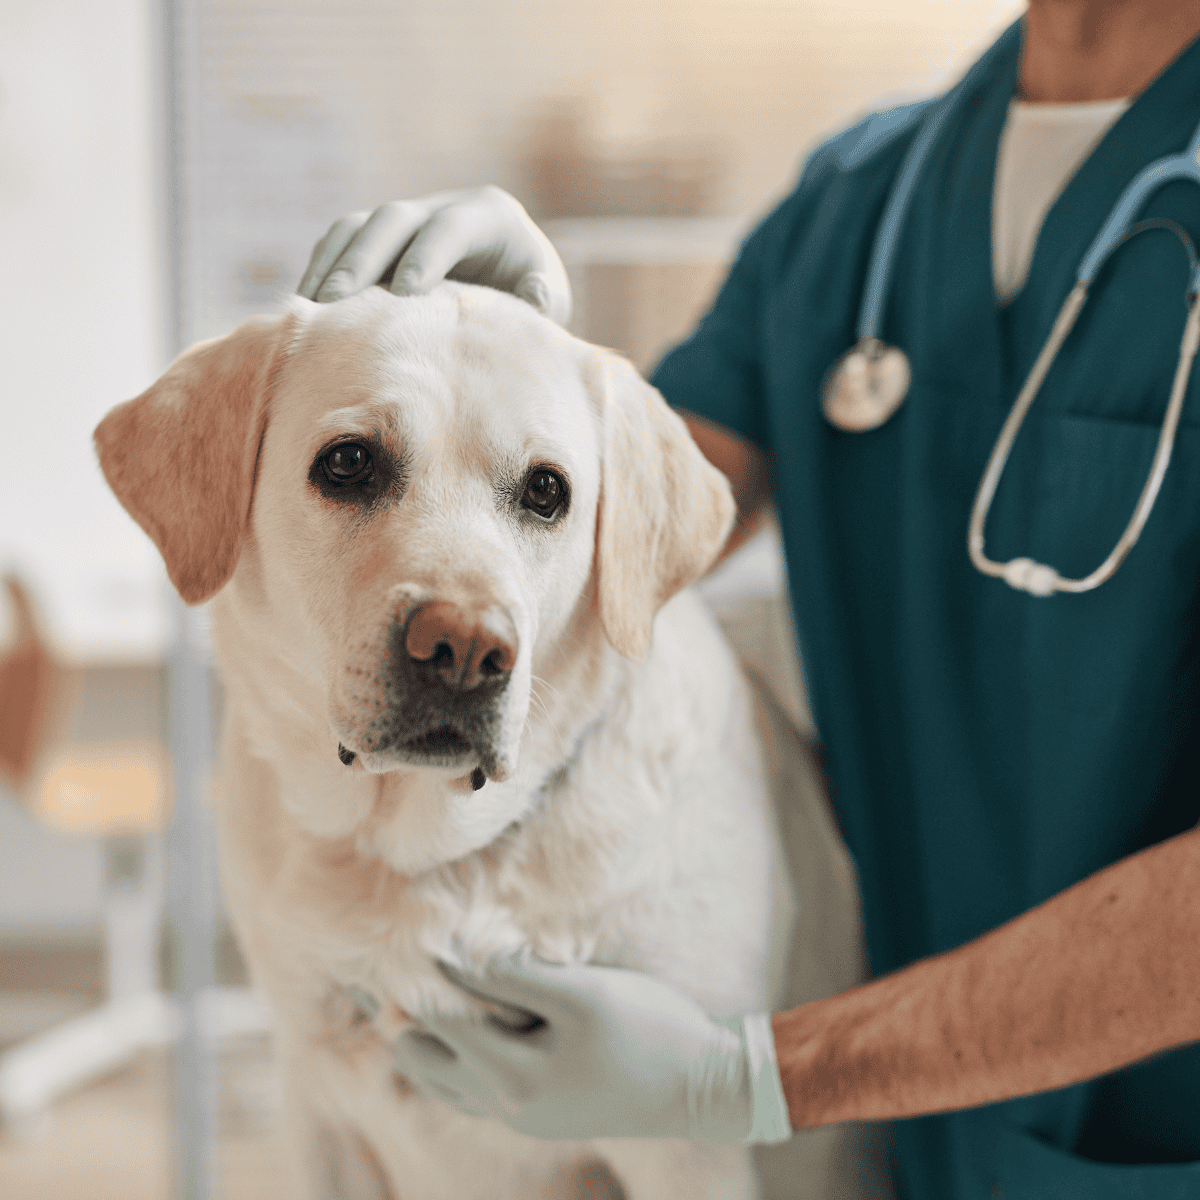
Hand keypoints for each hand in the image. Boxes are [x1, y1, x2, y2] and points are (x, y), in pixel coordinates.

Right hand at [296, 187, 571, 324]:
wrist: (516, 283)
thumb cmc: (534, 295)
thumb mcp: (549, 297)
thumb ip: (543, 299)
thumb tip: (535, 296)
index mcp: (490, 214)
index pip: (450, 228)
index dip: (424, 257)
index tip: (403, 295)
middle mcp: (444, 205)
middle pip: (393, 220)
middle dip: (363, 258)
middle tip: (336, 302)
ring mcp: (409, 217)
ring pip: (358, 226)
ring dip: (331, 264)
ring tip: (310, 307)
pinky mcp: (383, 236)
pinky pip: (343, 243)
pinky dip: (322, 269)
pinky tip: (307, 308)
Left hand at [392, 955, 791, 1142]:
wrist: (706, 1087)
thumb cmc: (650, 1030)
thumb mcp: (582, 993)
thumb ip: (515, 976)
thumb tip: (455, 958)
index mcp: (514, 1076)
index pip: (440, 1021)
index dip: (420, 977)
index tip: (406, 937)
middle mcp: (507, 1105)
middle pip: (425, 1062)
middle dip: (411, 1015)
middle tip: (407, 967)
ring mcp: (522, 1117)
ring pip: (444, 1083)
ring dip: (431, 1040)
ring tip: (426, 993)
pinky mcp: (540, 1115)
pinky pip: (473, 1092)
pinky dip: (458, 1059)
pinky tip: (470, 1027)